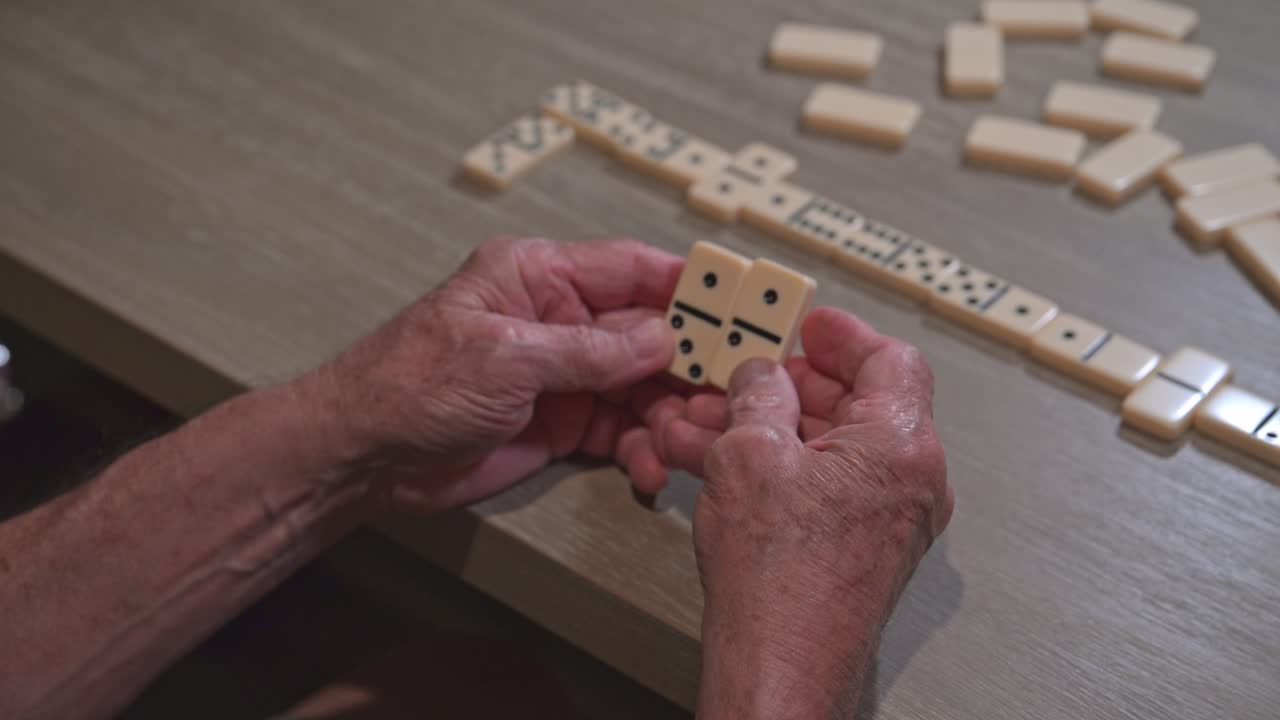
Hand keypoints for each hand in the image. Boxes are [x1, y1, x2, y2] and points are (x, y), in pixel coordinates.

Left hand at [305, 237, 695, 513]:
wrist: (365, 455)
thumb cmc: (413, 383)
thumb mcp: (506, 357)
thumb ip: (587, 349)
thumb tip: (662, 338)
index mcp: (539, 276)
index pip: (629, 268)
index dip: (686, 284)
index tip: (737, 301)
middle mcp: (560, 319)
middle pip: (648, 331)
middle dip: (689, 361)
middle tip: (730, 390)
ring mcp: (564, 374)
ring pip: (641, 387)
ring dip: (669, 414)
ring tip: (687, 442)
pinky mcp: (561, 422)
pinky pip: (619, 430)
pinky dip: (641, 449)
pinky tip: (651, 470)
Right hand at [681, 308, 953, 718]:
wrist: (779, 667)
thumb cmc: (779, 582)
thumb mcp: (748, 454)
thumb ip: (759, 395)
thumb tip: (763, 376)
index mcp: (901, 445)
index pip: (890, 361)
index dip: (844, 336)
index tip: (812, 325)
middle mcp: (909, 482)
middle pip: (855, 403)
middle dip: (787, 386)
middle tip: (749, 373)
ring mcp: (889, 520)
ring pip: (827, 448)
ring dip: (767, 429)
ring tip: (705, 424)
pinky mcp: (861, 549)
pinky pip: (821, 487)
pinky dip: (776, 470)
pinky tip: (720, 465)